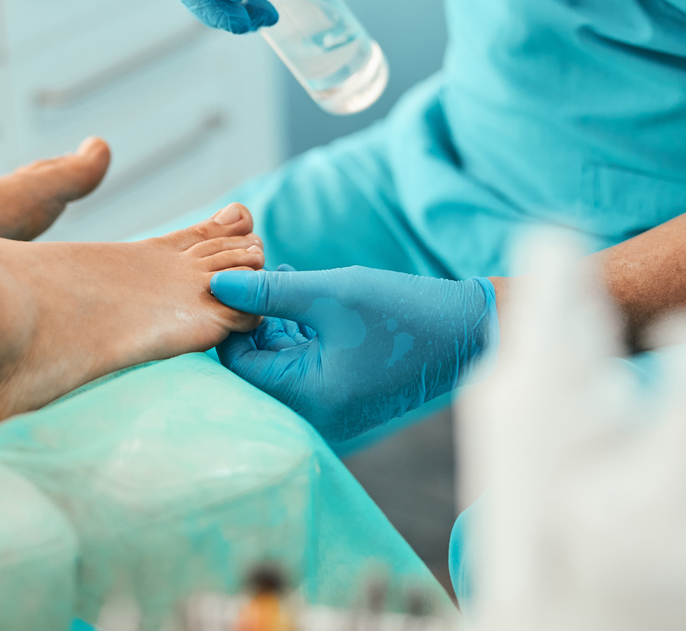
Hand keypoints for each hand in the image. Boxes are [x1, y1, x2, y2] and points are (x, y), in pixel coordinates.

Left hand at [210, 266, 497, 441]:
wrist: (469, 332)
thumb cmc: (402, 313)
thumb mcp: (331, 293)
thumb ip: (270, 291)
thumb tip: (216, 284)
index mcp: (306, 398)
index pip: (238, 363)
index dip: (230, 319)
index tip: (234, 280)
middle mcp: (314, 413)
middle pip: (255, 364)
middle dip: (251, 317)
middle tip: (254, 273)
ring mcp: (330, 405)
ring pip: (279, 359)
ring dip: (273, 318)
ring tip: (277, 272)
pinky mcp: (343, 392)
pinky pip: (303, 361)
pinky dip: (297, 328)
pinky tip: (297, 288)